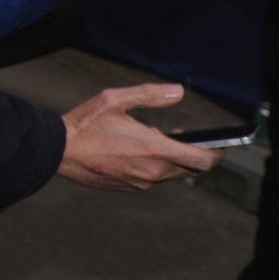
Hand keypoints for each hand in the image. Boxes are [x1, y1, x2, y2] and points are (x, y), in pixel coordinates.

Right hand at [58, 83, 221, 189]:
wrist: (59, 151)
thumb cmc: (86, 125)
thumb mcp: (115, 100)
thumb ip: (150, 95)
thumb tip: (178, 92)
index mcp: (154, 150)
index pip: (202, 161)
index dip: (216, 154)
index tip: (220, 147)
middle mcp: (152, 172)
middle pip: (189, 169)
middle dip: (191, 154)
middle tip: (179, 136)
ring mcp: (140, 182)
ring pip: (169, 174)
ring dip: (169, 159)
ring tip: (148, 139)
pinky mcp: (128, 187)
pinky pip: (151, 179)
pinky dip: (151, 166)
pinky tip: (133, 151)